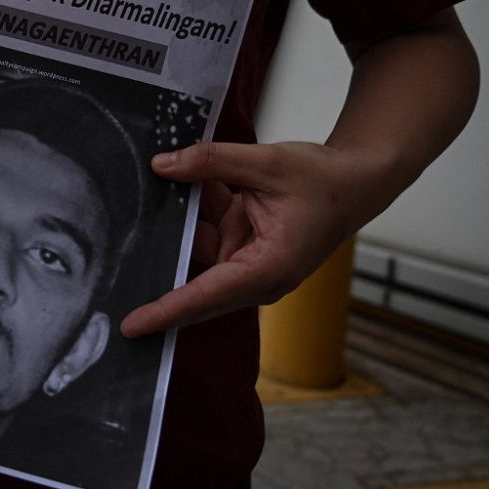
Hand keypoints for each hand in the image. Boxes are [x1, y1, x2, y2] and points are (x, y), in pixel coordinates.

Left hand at [121, 140, 364, 336]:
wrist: (356, 182)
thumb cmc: (323, 180)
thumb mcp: (267, 161)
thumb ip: (211, 162)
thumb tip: (162, 166)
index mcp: (268, 270)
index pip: (205, 296)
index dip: (165, 310)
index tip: (132, 326)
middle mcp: (256, 278)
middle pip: (194, 277)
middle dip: (167, 251)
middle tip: (136, 234)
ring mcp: (247, 265)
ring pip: (197, 245)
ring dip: (195, 212)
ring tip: (214, 180)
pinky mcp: (242, 251)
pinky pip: (208, 231)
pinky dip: (205, 207)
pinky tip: (216, 184)